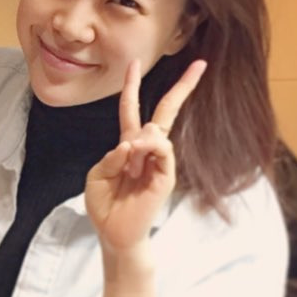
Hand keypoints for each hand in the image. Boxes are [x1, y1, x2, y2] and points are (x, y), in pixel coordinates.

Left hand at [85, 57, 206, 256]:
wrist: (114, 233)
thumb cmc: (105, 204)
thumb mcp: (97, 176)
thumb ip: (111, 156)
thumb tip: (131, 143)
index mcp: (127, 146)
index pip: (132, 109)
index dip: (131, 86)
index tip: (133, 63)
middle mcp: (146, 151)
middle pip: (165, 112)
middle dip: (182, 88)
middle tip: (199, 64)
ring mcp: (158, 163)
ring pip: (158, 132)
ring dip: (142, 138)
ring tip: (130, 160)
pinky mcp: (166, 177)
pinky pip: (164, 151)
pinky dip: (151, 147)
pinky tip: (138, 153)